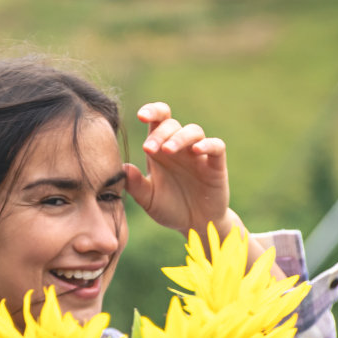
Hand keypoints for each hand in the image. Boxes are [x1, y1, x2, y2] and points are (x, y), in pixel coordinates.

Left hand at [123, 101, 234, 239]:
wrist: (195, 225)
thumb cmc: (170, 208)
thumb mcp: (148, 199)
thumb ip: (135, 185)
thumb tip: (121, 169)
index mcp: (160, 150)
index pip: (157, 120)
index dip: (151, 111)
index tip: (140, 115)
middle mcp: (180, 148)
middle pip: (172, 124)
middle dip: (159, 133)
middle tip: (148, 149)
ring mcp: (199, 155)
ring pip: (193, 131)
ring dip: (179, 137)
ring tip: (167, 150)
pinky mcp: (216, 165)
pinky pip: (216, 146)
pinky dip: (207, 145)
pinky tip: (196, 151)